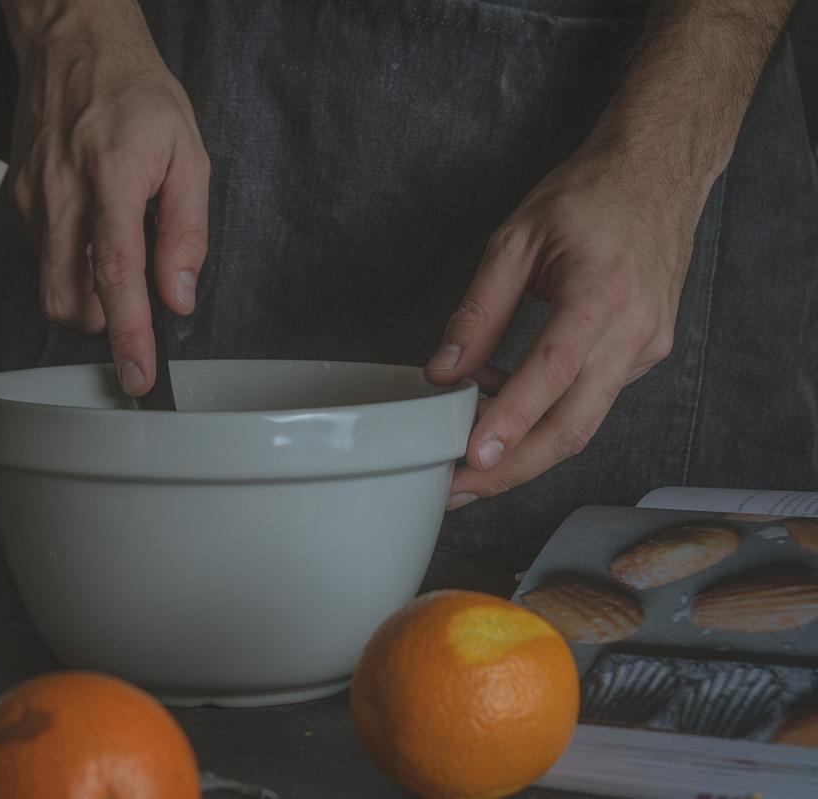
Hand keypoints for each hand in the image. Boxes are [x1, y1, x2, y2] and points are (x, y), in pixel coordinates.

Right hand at [6, 0, 209, 394]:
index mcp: (112, 177)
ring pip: (52, 286)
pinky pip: (44, 257)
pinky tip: (92, 229)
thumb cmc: (134, 92)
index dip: (128, 334)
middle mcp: (62, 192)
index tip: (137, 373)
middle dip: (101, 322)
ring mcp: (33, 198)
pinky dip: (72, 263)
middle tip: (131, 303)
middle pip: (68, 300)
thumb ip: (186, 232)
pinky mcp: (18, 200)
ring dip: (87, 293)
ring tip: (115, 251)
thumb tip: (179, 294)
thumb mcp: (188, 154)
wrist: (74, 45)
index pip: (117, 274)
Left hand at [424, 143, 704, 509]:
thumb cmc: (589, 196)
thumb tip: (444, 372)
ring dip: (525, 448)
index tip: (473, 457)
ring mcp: (646, 347)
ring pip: (584, 422)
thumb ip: (477, 311)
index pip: (552, 372)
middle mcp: (634, 330)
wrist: (659, 173)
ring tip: (468, 456)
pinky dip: (546, 414)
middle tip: (457, 489)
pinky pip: (591, 400)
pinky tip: (506, 406)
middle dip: (512, 468)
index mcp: (602, 292)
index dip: (511, 421)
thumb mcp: (515, 240)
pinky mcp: (645, 355)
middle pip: (573, 424)